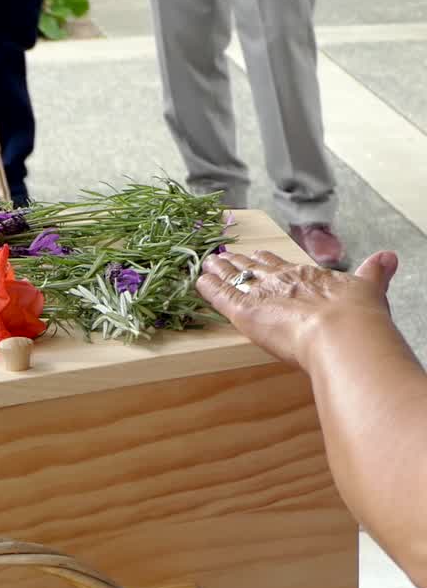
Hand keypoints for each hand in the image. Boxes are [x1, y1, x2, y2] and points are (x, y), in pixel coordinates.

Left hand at [197, 249, 398, 367]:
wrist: (343, 333)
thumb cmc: (357, 318)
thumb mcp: (368, 289)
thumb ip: (374, 273)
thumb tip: (389, 257)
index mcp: (307, 276)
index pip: (282, 265)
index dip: (268, 260)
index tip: (259, 254)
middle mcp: (281, 280)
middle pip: (254, 268)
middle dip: (239, 263)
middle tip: (224, 256)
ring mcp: (260, 294)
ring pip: (234, 278)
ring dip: (219, 270)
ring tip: (207, 263)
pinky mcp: (243, 311)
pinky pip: (220, 296)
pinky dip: (208, 288)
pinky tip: (198, 281)